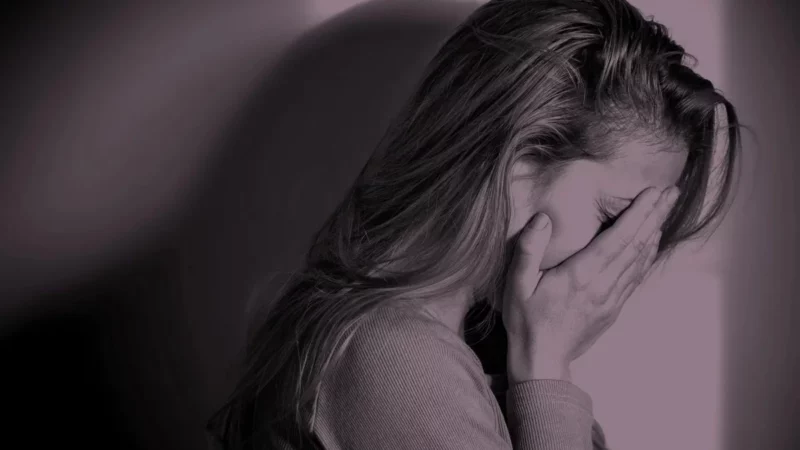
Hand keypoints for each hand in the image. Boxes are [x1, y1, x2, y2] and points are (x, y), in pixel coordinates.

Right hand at [503, 186, 678, 381]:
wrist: (542, 360)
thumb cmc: (527, 320)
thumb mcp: (516, 284)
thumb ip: (529, 250)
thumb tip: (542, 219)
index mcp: (580, 274)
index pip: (617, 238)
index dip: (638, 213)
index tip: (653, 192)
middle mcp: (602, 284)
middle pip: (636, 244)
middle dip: (655, 215)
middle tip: (672, 192)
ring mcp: (611, 298)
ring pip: (640, 260)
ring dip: (655, 232)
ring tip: (666, 210)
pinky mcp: (613, 308)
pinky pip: (636, 277)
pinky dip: (647, 256)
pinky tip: (652, 244)